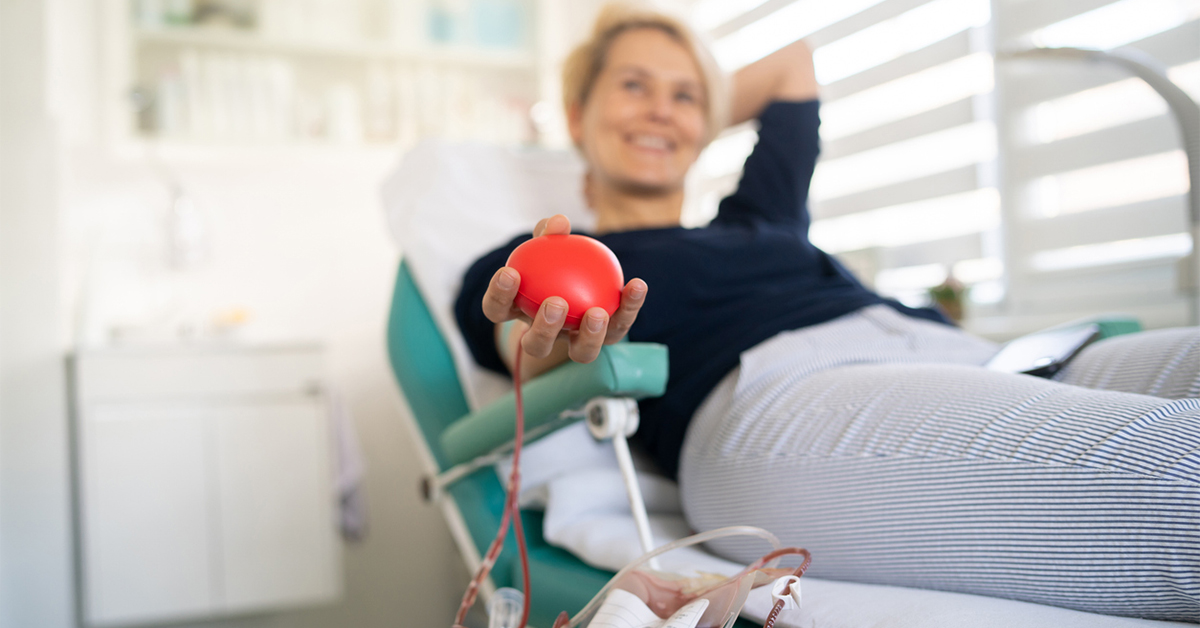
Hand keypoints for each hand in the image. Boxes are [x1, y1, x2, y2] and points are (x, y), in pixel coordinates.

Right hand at [482, 214, 647, 363]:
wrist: (582, 282)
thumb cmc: (554, 260)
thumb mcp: (548, 244)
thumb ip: (548, 234)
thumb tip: (558, 222)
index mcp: (520, 312)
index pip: (498, 311)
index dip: (498, 296)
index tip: (509, 272)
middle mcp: (545, 335)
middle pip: (537, 345)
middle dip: (544, 329)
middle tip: (556, 303)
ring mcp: (576, 342)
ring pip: (581, 353)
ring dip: (589, 335)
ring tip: (596, 312)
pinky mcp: (607, 340)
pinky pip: (619, 326)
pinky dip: (629, 306)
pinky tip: (637, 284)